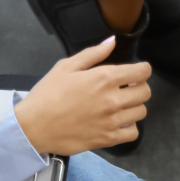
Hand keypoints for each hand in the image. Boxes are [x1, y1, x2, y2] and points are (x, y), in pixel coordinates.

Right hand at [13, 39, 150, 154]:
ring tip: (121, 104)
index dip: (143, 69)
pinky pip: (133, 132)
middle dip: (140, 87)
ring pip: (141, 112)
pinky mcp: (109, 138)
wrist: (34, 126)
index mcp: (103, 79)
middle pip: (145, 92)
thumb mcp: (66, 66)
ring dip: (134, 106)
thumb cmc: (47, 94)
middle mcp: (113, 100)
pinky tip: (119, 121)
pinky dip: (130, 126)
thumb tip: (112, 41)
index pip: (141, 72)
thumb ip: (93, 53)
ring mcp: (112, 121)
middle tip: (128, 87)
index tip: (138, 71)